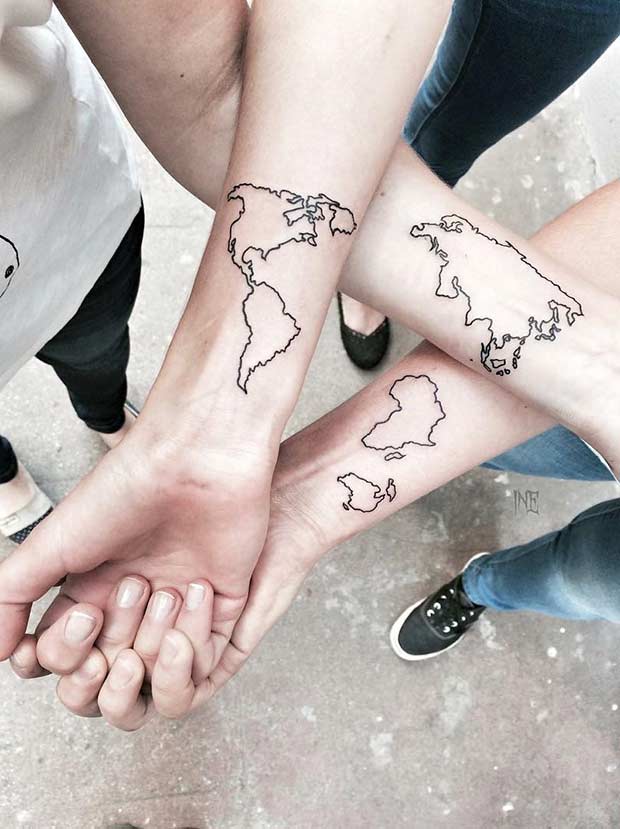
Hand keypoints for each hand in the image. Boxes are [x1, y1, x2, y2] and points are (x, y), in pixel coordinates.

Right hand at [0, 414, 273, 683]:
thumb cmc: (125, 491)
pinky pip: (205, 665)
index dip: (61, 658)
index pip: (66, 660)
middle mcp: (134, 609)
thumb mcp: (53, 543)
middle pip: (106, 682)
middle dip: (99, 663)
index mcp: (93, 593)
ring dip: (150, 647)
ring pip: (154, 682)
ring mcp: (177, 612)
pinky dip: (194, 642)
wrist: (194, 462)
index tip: (71, 622)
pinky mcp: (221, 610)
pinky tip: (194, 589)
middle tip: (106, 614)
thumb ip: (12, 595)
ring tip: (160, 592)